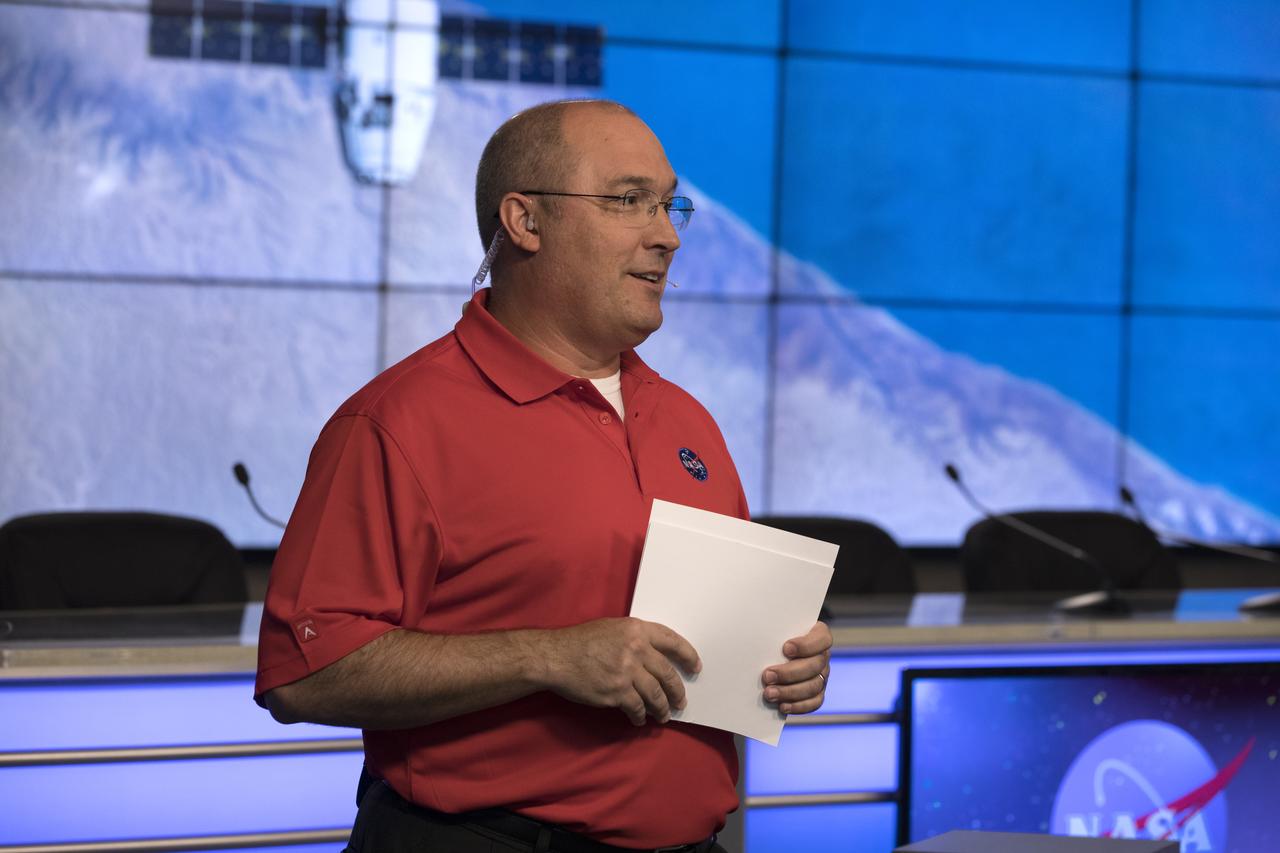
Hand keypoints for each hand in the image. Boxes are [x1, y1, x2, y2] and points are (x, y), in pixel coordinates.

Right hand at [540, 617, 700, 726]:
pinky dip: (640, 716)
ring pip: (656, 695)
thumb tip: (655, 656)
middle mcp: (636, 650)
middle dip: (678, 691)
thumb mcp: (612, 628)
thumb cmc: (581, 641)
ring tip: (664, 715)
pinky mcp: (616, 693)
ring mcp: (627, 673)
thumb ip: (635, 638)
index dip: (688, 655)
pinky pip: (637, 708)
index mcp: (636, 630)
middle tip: (681, 701)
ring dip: (663, 708)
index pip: (672, 641)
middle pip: (668, 674)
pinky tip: (640, 720)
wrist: (556, 657)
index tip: (695, 667)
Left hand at [762, 621, 831, 714]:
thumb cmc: (773, 636)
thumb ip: (773, 630)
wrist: (773, 652)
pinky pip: (814, 702)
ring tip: (769, 693)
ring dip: (789, 692)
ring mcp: (822, 675)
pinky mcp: (817, 692)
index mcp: (818, 635)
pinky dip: (798, 706)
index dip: (806, 646)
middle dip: (789, 673)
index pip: (822, 639)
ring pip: (813, 686)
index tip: (785, 649)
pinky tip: (782, 705)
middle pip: (815, 666)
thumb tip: (757, 633)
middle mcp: (822, 656)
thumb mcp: (774, 628)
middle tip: (767, 676)